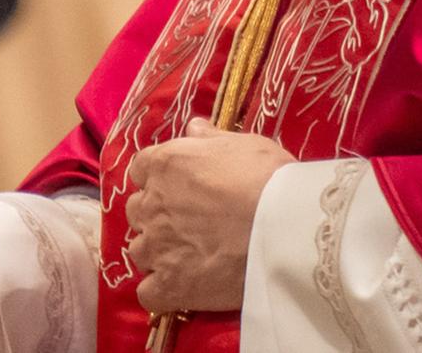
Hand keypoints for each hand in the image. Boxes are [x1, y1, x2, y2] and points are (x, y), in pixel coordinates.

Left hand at [124, 119, 292, 314]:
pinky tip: (181, 289)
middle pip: (138, 211)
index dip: (158, 179)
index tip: (177, 187)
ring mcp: (156, 247)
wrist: (284, 228)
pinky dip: (160, 292)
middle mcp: (151, 205)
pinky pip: (148, 293)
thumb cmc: (267, 178)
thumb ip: (210, 138)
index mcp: (164, 165)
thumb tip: (192, 128)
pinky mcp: (169, 286)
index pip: (140, 169)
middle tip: (188, 225)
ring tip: (187, 259)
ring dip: (156, 254)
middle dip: (156, 217)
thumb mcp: (243, 144)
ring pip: (139, 252)